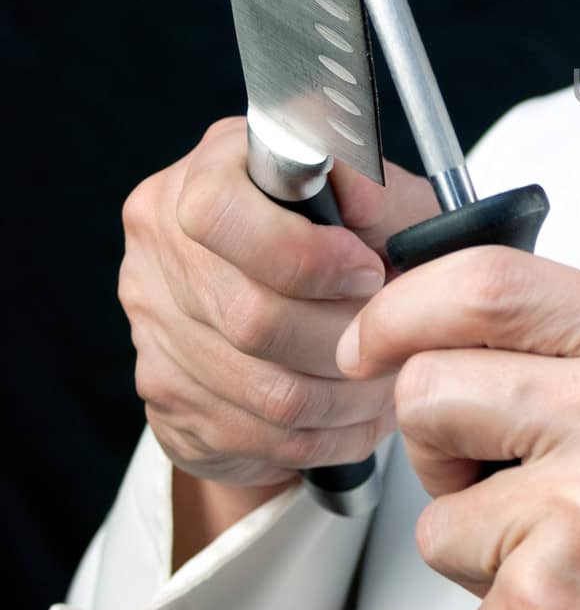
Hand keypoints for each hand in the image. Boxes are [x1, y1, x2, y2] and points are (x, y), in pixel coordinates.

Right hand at [119, 117, 438, 490]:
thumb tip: (357, 192)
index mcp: (208, 173)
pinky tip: (361, 415)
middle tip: (395, 339)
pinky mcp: (166, 395)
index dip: (303, 256)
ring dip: (347, 396)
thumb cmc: (356, 238)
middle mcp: (162, 245)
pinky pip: (258, 436)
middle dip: (345, 337)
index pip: (217, 214)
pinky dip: (328, 435)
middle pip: (250, 318)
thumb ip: (375, 192)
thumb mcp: (385, 202)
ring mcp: (154, 325)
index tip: (368, 273)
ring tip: (390, 380)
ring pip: (264, 390)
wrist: (314, 304)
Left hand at [338, 247, 579, 609]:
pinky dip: (501, 603)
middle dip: (438, 441)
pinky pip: (459, 587)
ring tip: (570, 554)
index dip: (406, 306)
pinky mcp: (546, 590)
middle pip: (432, 382)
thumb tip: (474, 328)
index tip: (376, 338)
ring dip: (476, 539)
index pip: (494, 282)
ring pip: (434, 505)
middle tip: (501, 480)